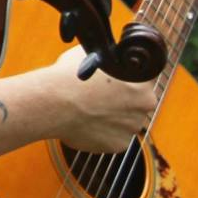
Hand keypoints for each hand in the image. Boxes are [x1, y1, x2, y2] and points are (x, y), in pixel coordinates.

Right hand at [42, 44, 159, 152]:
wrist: (54, 104)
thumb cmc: (70, 77)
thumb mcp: (93, 53)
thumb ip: (110, 58)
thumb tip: (111, 57)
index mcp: (141, 80)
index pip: (143, 78)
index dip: (129, 78)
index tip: (115, 81)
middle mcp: (143, 105)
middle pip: (137, 102)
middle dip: (123, 100)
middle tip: (100, 96)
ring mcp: (132, 126)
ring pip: (126, 121)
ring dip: (113, 117)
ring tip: (90, 110)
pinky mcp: (119, 144)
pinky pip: (115, 137)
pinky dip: (104, 132)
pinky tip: (88, 123)